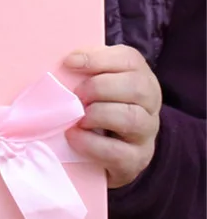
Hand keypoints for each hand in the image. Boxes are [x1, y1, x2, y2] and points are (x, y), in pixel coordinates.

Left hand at [64, 45, 161, 188]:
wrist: (114, 148)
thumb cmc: (98, 104)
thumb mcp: (95, 80)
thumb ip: (85, 67)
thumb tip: (68, 61)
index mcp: (139, 75)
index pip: (128, 59)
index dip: (97, 59)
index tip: (69, 62)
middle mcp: (150, 102)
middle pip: (136, 88)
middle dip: (98, 88)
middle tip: (76, 95)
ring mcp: (146, 132)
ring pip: (131, 118)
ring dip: (97, 115)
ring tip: (77, 117)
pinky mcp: (136, 159)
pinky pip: (118, 152)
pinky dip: (91, 143)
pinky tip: (74, 136)